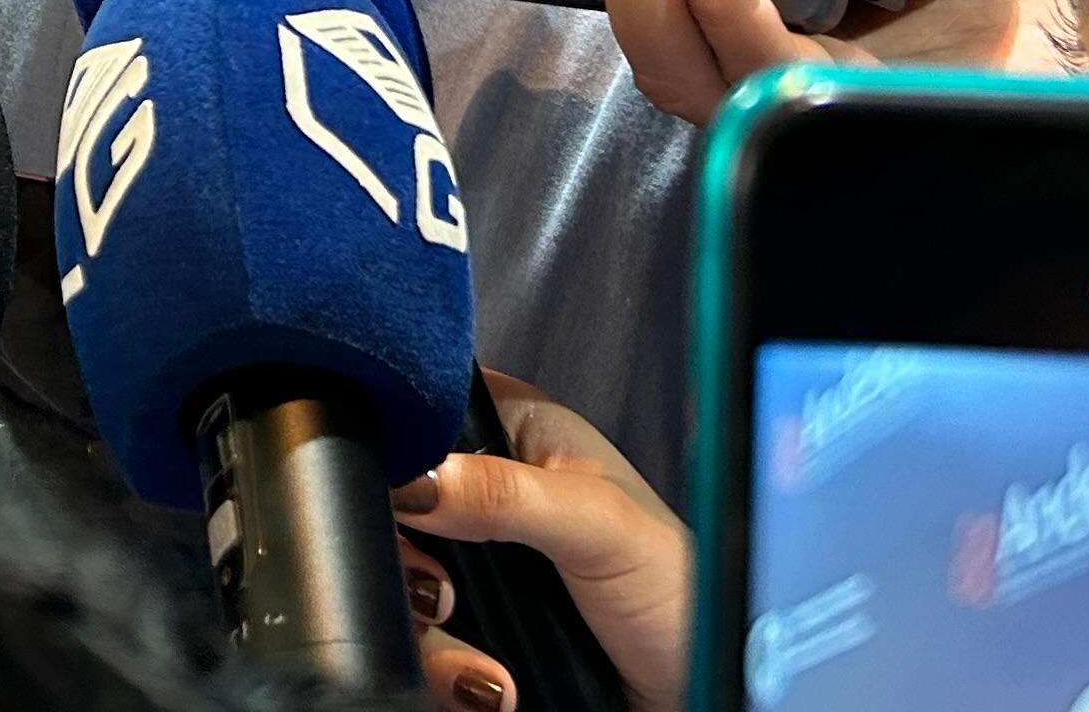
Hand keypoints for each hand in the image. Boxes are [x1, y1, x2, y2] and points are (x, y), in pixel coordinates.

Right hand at [391, 373, 689, 711]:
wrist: (696, 691)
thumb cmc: (681, 590)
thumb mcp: (598, 525)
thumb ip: (506, 492)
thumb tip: (417, 479)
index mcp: (517, 434)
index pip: (425, 405)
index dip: (397, 443)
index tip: (401, 491)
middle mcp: (485, 493)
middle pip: (391, 501)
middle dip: (403, 555)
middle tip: (442, 592)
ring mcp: (474, 566)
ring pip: (394, 577)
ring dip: (426, 631)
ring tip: (481, 667)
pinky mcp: (470, 629)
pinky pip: (418, 640)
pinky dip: (440, 669)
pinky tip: (488, 684)